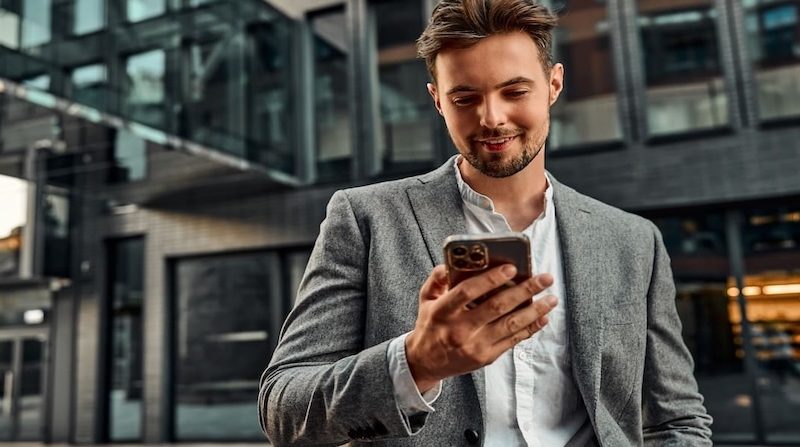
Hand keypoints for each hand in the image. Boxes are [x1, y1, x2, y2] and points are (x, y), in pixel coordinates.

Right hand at [405, 264, 556, 391]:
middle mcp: (459, 330)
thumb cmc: (429, 325)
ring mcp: (475, 346)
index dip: (491, 279)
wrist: (426, 362)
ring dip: (535, 310)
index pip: (468, 292)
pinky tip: (543, 317)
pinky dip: (531, 328)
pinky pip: (513, 340)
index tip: (512, 268)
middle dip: (524, 290)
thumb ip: (438, 278)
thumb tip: (454, 261)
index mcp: (442, 311)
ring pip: (511, 325)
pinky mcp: (486, 357)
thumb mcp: (426, 299)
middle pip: (497, 307)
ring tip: (552, 297)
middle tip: (545, 278)